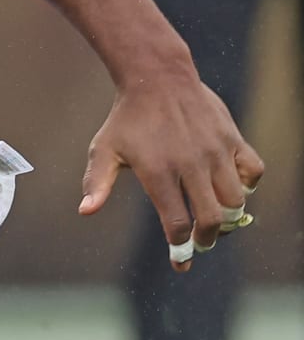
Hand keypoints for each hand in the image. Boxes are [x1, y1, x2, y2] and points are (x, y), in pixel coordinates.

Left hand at [79, 69, 263, 271]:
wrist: (156, 77)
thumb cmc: (127, 118)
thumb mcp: (104, 148)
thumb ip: (97, 182)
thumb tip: (85, 211)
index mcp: (158, 171)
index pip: (176, 222)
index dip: (180, 248)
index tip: (181, 262)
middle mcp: (190, 164)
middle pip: (211, 218)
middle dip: (207, 239)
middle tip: (201, 242)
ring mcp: (215, 151)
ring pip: (236, 200)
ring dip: (229, 217)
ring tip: (216, 219)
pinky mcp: (232, 138)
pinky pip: (253, 170)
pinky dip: (248, 184)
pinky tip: (232, 186)